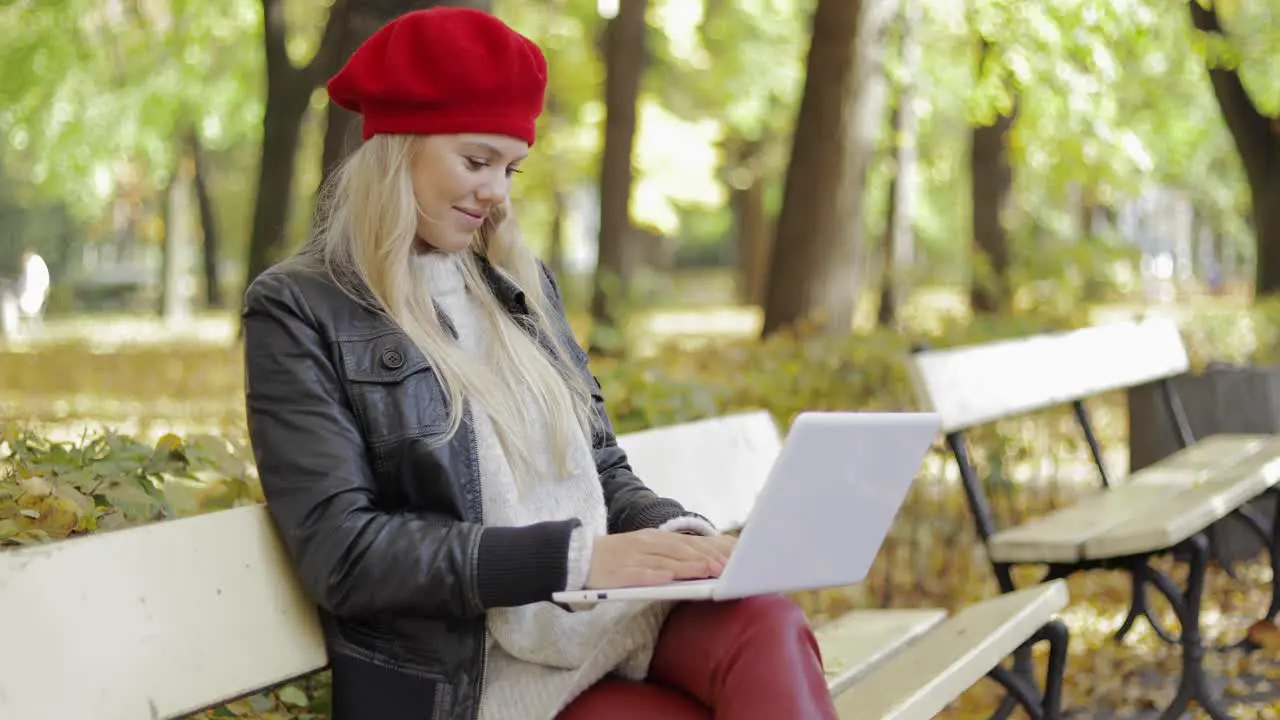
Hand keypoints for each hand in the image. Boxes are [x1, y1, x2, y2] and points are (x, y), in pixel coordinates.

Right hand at [585, 529, 737, 588]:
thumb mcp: (644, 550)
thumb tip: (701, 563)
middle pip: (681, 550)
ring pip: (666, 561)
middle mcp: (646, 544)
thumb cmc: (616, 558)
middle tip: (728, 568)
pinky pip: (641, 574)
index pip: (687, 543)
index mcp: (653, 537)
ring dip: (689, 567)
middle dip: (706, 558)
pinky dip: (657, 575)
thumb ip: (668, 555)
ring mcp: (633, 557)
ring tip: (709, 572)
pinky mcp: (620, 573)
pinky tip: (671, 578)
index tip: (731, 558)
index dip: (710, 550)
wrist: (577, 558)